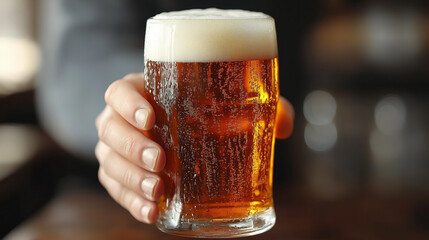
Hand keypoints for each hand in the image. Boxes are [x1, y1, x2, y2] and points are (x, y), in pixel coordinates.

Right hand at [95, 73, 293, 223]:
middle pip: (108, 129)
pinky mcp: (121, 175)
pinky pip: (115, 189)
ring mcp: (118, 149)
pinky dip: (131, 202)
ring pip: (108, 162)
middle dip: (131, 147)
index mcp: (141, 92)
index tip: (151, 118)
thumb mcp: (226, 101)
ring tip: (158, 191)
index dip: (128, 104)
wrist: (177, 128)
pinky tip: (151, 212)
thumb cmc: (200, 108)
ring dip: (130, 179)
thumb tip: (283, 126)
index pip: (118, 92)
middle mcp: (122, 119)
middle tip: (161, 161)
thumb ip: (259, 107)